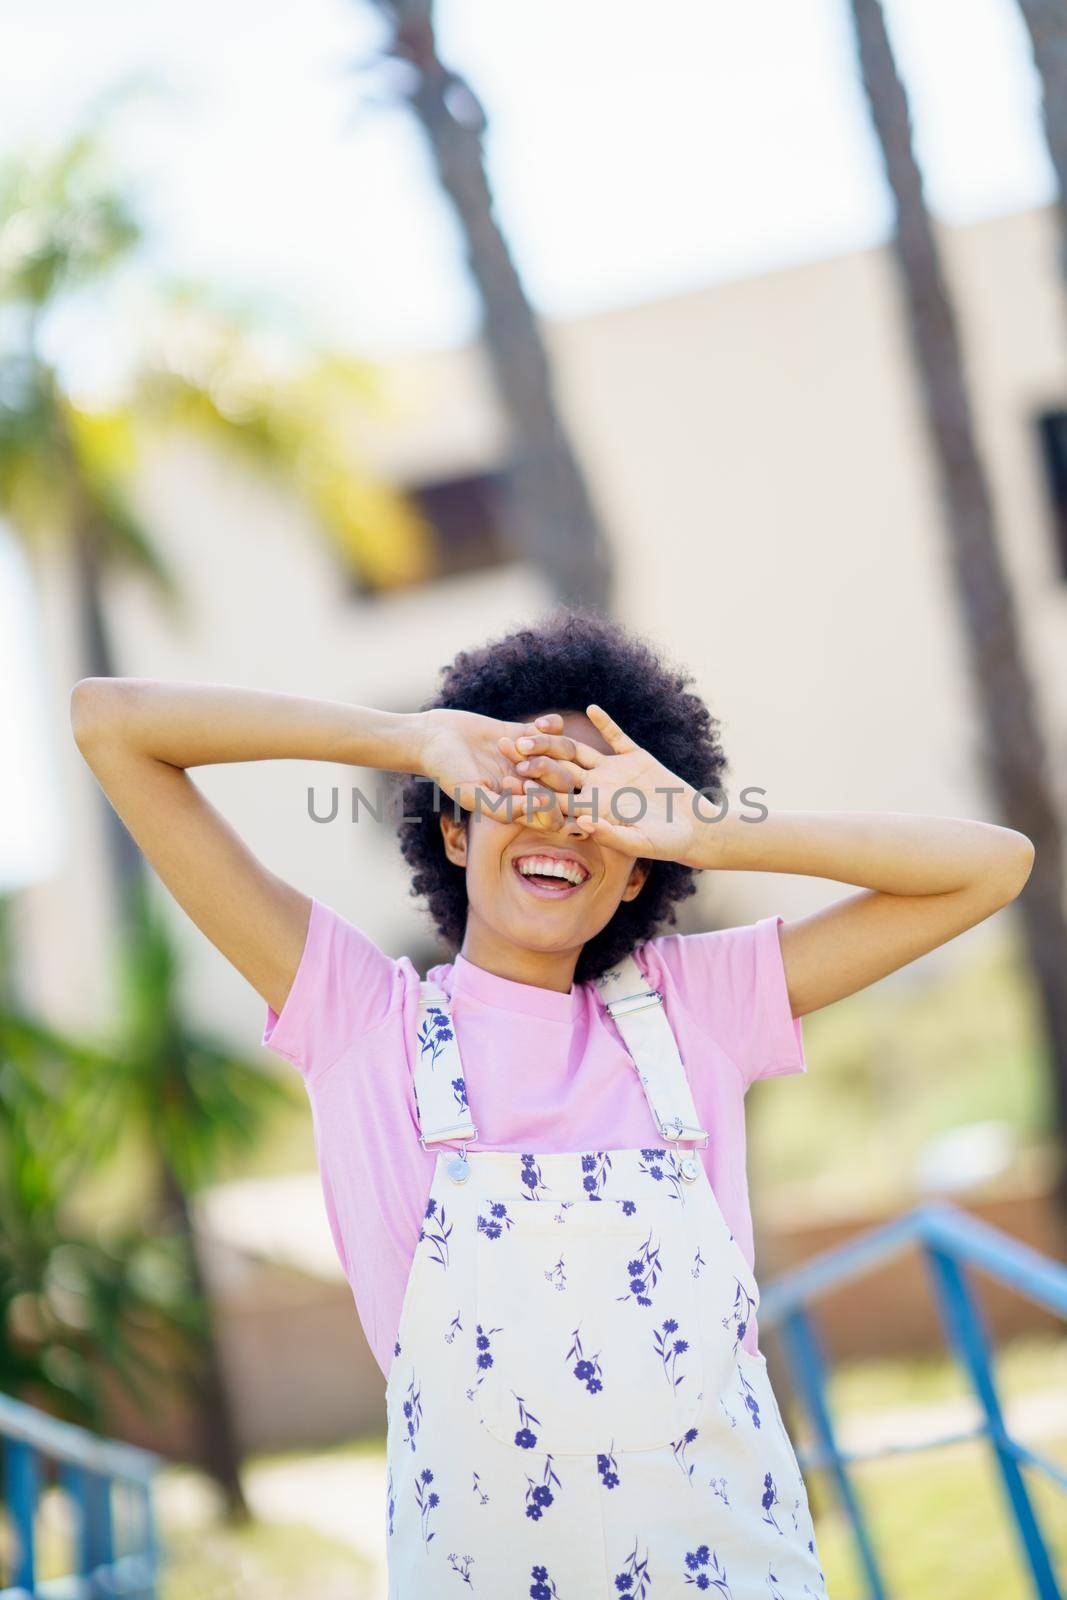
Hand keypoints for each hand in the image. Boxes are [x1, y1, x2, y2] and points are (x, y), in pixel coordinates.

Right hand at [417, 708, 566, 818]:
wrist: (433, 737)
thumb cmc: (447, 771)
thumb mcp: (471, 794)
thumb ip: (504, 808)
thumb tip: (543, 805)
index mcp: (519, 805)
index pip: (553, 816)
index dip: (550, 806)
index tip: (525, 787)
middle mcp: (528, 783)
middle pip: (564, 784)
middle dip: (548, 772)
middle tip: (519, 763)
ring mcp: (530, 757)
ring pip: (563, 754)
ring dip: (547, 746)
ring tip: (519, 743)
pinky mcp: (526, 732)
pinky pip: (556, 729)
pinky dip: (551, 725)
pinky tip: (534, 724)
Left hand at [502, 704, 704, 859]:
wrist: (694, 828)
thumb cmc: (666, 844)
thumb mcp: (639, 843)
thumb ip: (611, 834)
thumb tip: (582, 821)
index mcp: (590, 811)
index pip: (554, 799)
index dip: (530, 790)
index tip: (506, 781)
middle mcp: (596, 789)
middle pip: (556, 771)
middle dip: (532, 758)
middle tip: (505, 746)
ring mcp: (612, 771)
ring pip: (578, 751)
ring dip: (557, 739)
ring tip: (535, 724)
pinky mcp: (633, 756)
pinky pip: (616, 736)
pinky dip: (606, 723)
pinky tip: (591, 709)